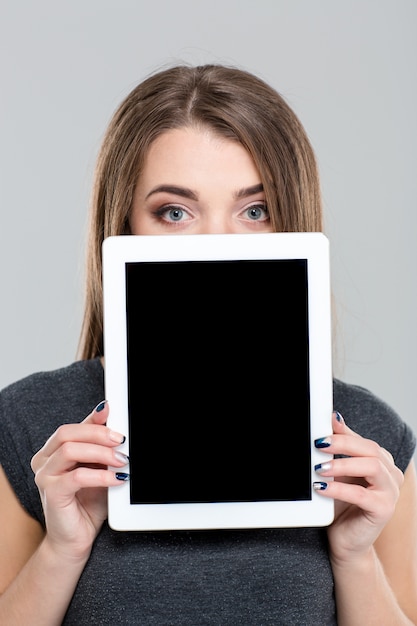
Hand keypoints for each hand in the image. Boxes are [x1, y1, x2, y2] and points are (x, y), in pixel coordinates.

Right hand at [31, 401, 127, 560]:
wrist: (77, 538)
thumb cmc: (88, 502)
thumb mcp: (99, 468)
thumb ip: (102, 448)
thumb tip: (115, 426)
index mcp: (54, 451)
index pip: (74, 427)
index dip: (94, 419)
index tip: (114, 413)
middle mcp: (45, 460)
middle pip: (67, 433)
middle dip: (98, 434)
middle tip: (121, 441)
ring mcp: (45, 477)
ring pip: (70, 450)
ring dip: (100, 452)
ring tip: (122, 460)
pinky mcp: (52, 494)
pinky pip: (76, 477)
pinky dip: (100, 475)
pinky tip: (116, 479)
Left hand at [313, 412, 403, 564]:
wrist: (346, 541)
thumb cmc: (342, 505)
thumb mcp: (338, 472)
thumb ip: (339, 447)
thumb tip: (333, 418)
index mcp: (382, 461)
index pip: (363, 440)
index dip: (343, 433)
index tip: (322, 429)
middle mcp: (391, 474)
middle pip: (370, 449)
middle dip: (342, 444)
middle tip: (318, 444)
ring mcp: (390, 492)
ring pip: (371, 467)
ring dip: (342, 464)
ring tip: (319, 468)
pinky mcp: (384, 510)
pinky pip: (361, 495)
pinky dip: (338, 489)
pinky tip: (321, 487)